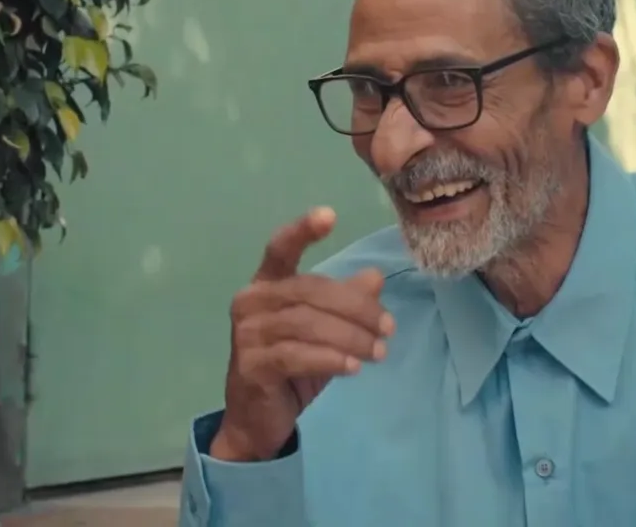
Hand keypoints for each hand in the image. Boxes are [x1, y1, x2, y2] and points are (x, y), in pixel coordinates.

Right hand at [210, 207, 394, 461]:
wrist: (258, 419)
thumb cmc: (292, 367)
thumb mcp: (326, 332)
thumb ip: (346, 303)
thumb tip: (375, 277)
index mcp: (267, 284)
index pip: (280, 249)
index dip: (302, 231)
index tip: (330, 214)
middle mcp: (251, 301)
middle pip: (310, 290)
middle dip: (356, 307)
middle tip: (388, 328)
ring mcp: (247, 333)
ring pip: (308, 324)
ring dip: (351, 338)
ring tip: (378, 352)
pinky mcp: (251, 364)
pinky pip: (297, 354)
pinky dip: (330, 359)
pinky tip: (353, 367)